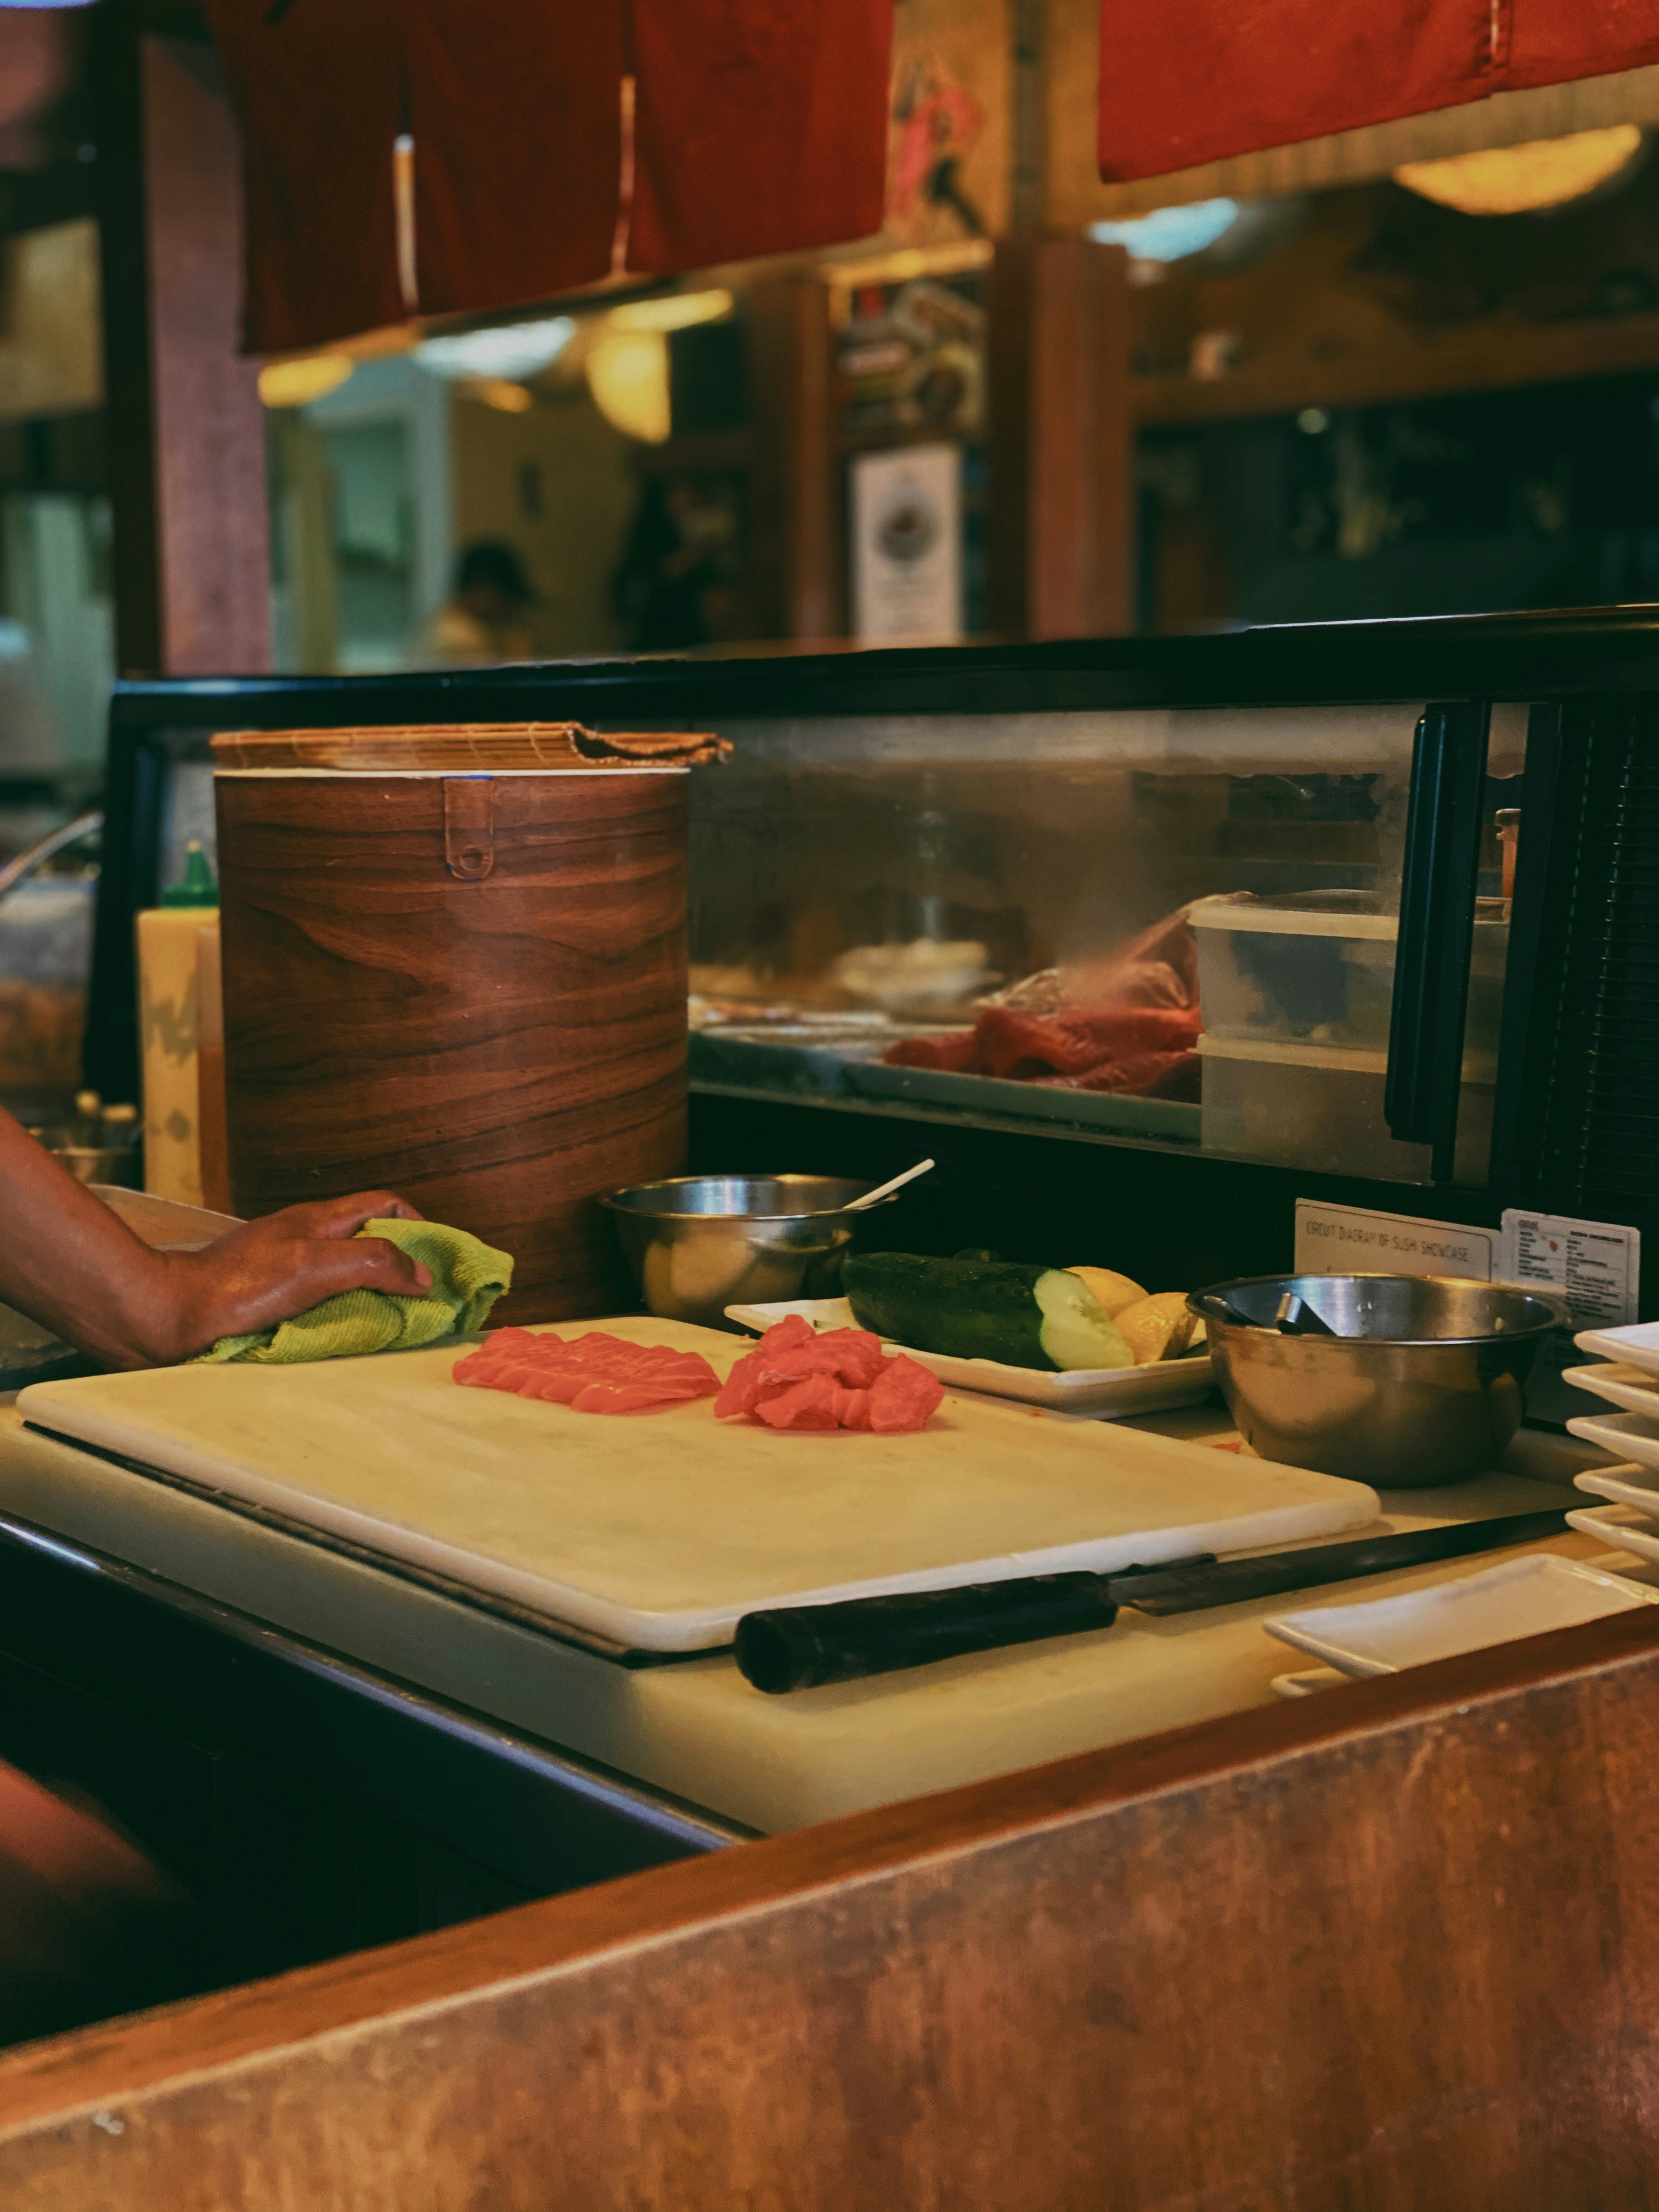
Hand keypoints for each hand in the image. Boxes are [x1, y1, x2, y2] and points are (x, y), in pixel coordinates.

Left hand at [153, 1191, 431, 1364]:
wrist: (169, 1318)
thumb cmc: (235, 1288)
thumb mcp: (314, 1266)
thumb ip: (372, 1263)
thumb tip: (422, 1274)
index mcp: (319, 1221)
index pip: (386, 1204)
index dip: (419, 1226)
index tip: (439, 1260)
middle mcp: (306, 1241)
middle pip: (372, 1241)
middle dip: (404, 1266)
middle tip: (428, 1301)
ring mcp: (288, 1271)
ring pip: (349, 1275)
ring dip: (376, 1297)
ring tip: (396, 1326)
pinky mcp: (272, 1302)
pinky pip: (324, 1303)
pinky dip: (345, 1317)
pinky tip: (348, 1338)